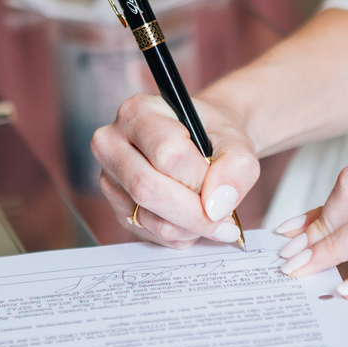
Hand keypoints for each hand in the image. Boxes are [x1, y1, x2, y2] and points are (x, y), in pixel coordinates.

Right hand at [90, 93, 260, 247]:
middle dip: (195, 212)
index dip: (201, 177)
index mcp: (137, 112)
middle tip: (225, 219)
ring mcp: (110, 179)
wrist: (204, 143)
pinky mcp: (117, 209)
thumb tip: (217, 205)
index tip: (222, 184)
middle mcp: (112, 143)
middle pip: (147, 189)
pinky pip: (151, 234)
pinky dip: (182, 234)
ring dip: (191, 226)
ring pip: (150, 218)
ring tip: (213, 216)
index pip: (167, 154)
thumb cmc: (213, 136)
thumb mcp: (237, 142)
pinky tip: (193, 218)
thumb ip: (237, 168)